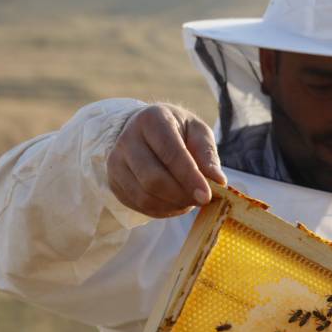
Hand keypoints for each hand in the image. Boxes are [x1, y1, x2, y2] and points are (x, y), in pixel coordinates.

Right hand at [107, 103, 225, 217]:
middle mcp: (127, 139)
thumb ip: (207, 155)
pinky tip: (175, 203)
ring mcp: (116, 162)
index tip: (206, 196)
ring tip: (189, 200)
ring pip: (144, 196)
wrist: (146, 132)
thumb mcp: (198, 133)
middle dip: (181, 195)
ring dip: (172, 205)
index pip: (170, 153)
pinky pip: (139, 205)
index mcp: (152, 120)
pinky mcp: (114, 181)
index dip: (189, 177)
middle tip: (201, 200)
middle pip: (153, 179)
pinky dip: (162, 211)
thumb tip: (218, 181)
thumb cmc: (178, 131)